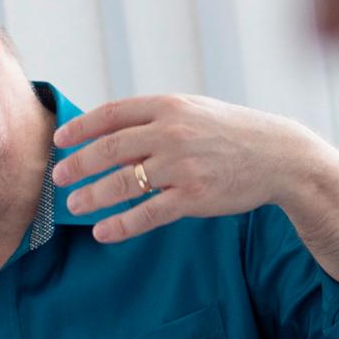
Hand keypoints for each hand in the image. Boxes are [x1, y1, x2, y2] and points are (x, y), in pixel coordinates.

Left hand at [53, 93, 338, 297]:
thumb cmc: (232, 133)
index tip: (60, 140)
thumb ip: (156, 119)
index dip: (81, 128)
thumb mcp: (195, 112)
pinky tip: (103, 232)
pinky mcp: (194, 197)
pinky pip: (147, 214)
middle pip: (110, 149)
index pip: (112, 114)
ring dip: (92, 196)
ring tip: (74, 205)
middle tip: (58, 177)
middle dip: (78, 164)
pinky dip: (121, 225)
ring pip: (123, 183)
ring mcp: (183, 166)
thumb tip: (110, 135)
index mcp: (169, 106)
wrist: (280, 156)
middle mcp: (172, 132)